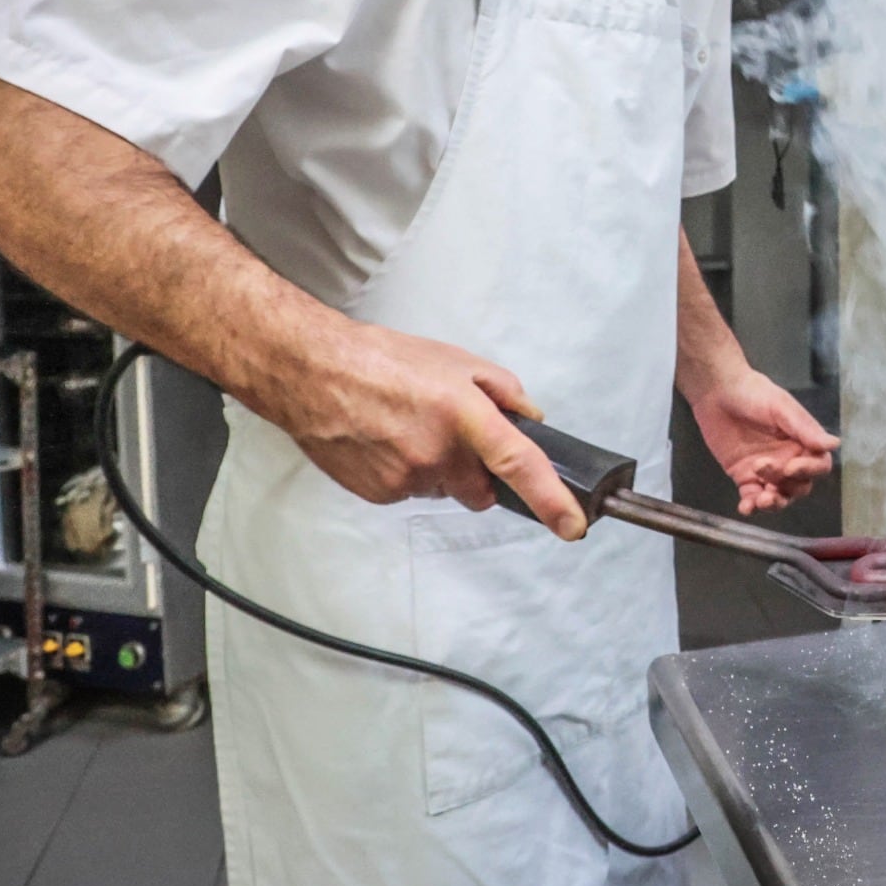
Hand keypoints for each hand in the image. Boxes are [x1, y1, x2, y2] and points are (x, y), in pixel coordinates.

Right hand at [274, 321, 588, 538]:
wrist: (313, 374)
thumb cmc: (380, 361)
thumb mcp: (456, 360)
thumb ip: (503, 391)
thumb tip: (529, 419)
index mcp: (465, 415)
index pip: (519, 465)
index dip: (551, 500)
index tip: (572, 525)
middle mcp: (438, 453)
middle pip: (481, 491)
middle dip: (479, 474)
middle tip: (454, 437)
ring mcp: (407, 479)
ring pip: (443, 490)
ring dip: (439, 469)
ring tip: (409, 428)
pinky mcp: (380, 494)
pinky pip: (410, 492)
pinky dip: (407, 474)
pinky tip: (388, 442)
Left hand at [688, 366, 838, 516]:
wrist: (717, 391)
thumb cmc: (753, 393)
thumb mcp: (781, 407)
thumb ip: (805, 428)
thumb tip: (835, 444)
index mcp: (802, 442)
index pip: (818, 465)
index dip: (809, 470)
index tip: (791, 467)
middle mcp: (788, 459)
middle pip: (799, 486)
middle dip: (786, 485)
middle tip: (763, 469)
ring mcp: (766, 471)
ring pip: (779, 496)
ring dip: (773, 502)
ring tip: (760, 500)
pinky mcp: (744, 477)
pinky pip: (752, 497)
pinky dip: (751, 506)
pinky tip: (746, 507)